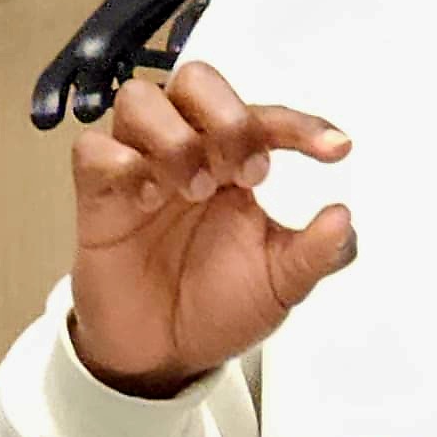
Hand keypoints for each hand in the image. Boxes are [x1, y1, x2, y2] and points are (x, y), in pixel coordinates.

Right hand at [67, 62, 355, 397]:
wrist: (164, 357)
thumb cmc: (216, 308)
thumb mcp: (280, 285)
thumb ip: (315, 253)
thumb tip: (344, 218)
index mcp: (236, 163)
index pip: (265, 118)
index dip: (301, 125)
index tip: (334, 150)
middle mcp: (188, 153)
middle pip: (195, 79)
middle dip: (226, 116)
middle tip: (243, 171)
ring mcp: (140, 169)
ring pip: (139, 99)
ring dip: (174, 138)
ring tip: (193, 189)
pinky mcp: (98, 195)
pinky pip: (93, 149)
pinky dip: (122, 164)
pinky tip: (147, 200)